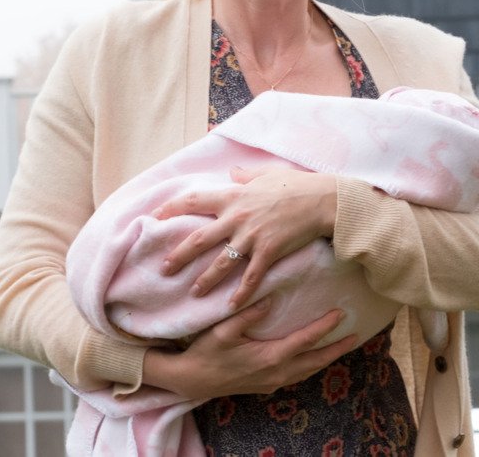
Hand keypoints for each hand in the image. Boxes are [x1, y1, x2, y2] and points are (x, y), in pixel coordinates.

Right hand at [143, 297, 356, 399]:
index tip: (340, 314)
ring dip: (326, 358)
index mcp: (269, 357)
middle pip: (315, 361)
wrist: (191, 380)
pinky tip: (313, 358)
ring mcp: (272, 382)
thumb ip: (248, 314)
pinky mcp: (266, 385)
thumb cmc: (206, 352)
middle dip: (337, 349)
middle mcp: (276, 373)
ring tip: (342, 345)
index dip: (324, 328)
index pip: (305, 341)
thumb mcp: (223, 330)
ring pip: (308, 371)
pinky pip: (297, 375)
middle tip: (356, 335)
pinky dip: (311, 366)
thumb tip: (270, 299)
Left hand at [156, 166, 336, 308]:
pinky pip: (250, 277)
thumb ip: (246, 175)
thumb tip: (232, 172)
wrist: (323, 201)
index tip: (155, 217)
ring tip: (193, 292)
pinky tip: (230, 305)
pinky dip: (240, 294)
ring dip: (205, 280)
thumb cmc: (297, 184)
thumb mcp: (267, 174)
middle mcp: (237, 217)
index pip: (194, 200)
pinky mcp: (269, 252)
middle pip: (199, 239)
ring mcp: (252, 236)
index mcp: (234, 196)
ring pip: (220, 263)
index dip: (172, 208)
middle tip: (164, 268)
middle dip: (179, 255)